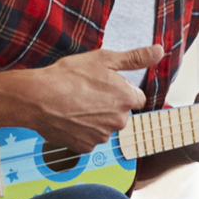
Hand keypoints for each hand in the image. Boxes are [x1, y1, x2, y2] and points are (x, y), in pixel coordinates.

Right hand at [13, 45, 158, 148]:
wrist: (38, 98)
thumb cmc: (69, 76)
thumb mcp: (104, 59)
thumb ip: (135, 58)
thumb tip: (160, 51)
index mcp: (127, 99)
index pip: (136, 98)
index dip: (121, 90)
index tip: (105, 85)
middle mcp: (119, 121)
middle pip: (120, 114)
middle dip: (109, 105)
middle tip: (87, 93)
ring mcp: (102, 136)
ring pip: (104, 127)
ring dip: (94, 119)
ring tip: (75, 104)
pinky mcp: (85, 147)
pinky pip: (88, 138)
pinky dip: (81, 130)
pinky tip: (69, 117)